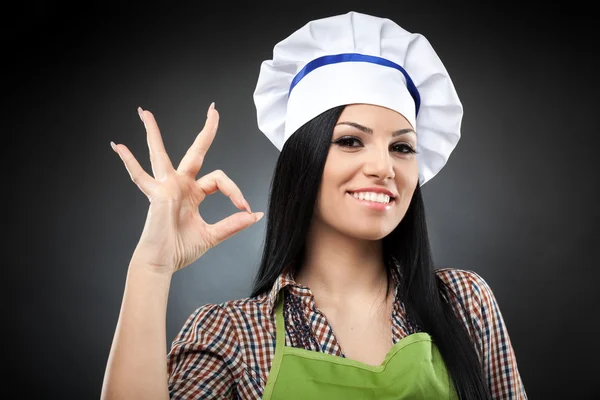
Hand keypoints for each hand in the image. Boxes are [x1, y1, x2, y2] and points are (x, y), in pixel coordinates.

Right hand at [111, 103, 263, 274]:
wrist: (162, 262)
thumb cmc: (181, 249)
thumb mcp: (213, 234)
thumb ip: (234, 224)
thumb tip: (256, 215)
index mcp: (194, 192)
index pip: (219, 179)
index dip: (235, 191)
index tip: (245, 208)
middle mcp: (180, 185)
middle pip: (195, 151)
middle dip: (206, 130)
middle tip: (213, 109)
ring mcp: (166, 187)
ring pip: (159, 154)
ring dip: (152, 132)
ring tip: (144, 112)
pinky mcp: (156, 194)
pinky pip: (140, 176)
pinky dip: (129, 162)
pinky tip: (118, 146)